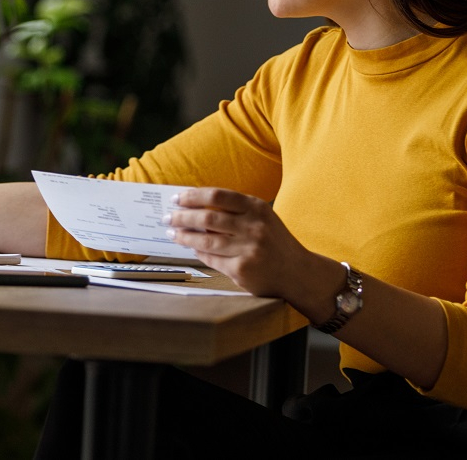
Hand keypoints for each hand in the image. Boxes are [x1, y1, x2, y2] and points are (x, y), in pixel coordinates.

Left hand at [163, 187, 300, 297]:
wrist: (298, 272)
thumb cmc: (274, 241)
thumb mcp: (261, 218)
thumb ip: (234, 212)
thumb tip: (194, 208)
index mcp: (257, 207)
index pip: (218, 195)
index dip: (194, 196)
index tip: (177, 198)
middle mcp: (254, 226)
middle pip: (208, 216)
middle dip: (182, 216)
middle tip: (168, 217)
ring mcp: (248, 249)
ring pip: (206, 239)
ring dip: (184, 236)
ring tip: (172, 233)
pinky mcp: (242, 269)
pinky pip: (212, 258)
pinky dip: (198, 252)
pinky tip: (190, 248)